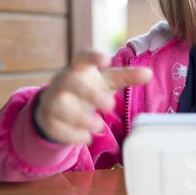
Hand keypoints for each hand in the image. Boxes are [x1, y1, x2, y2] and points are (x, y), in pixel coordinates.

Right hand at [35, 50, 151, 144]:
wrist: (58, 106)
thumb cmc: (88, 88)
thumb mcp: (108, 81)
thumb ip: (127, 77)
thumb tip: (149, 73)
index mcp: (79, 68)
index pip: (82, 56)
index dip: (93, 56)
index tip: (107, 60)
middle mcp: (62, 81)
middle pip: (69, 82)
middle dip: (89, 93)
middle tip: (111, 105)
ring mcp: (52, 99)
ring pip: (58, 106)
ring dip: (79, 118)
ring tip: (100, 127)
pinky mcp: (47, 118)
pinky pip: (53, 126)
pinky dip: (70, 135)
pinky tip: (86, 138)